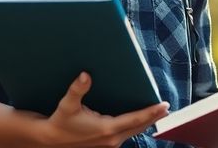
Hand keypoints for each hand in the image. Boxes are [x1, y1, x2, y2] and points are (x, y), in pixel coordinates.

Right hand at [39, 72, 169, 147]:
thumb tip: (85, 75)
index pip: (136, 119)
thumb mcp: (67, 105)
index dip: (151, 112)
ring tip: (157, 112)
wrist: (51, 141)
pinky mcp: (107, 145)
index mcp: (107, 129)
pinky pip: (127, 135)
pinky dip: (135, 126)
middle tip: (166, 107)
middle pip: (139, 127)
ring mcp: (110, 144)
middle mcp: (112, 139)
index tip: (164, 105)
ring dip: (145, 122)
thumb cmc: (60, 122)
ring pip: (134, 132)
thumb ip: (77, 89)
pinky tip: (139, 120)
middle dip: (153, 117)